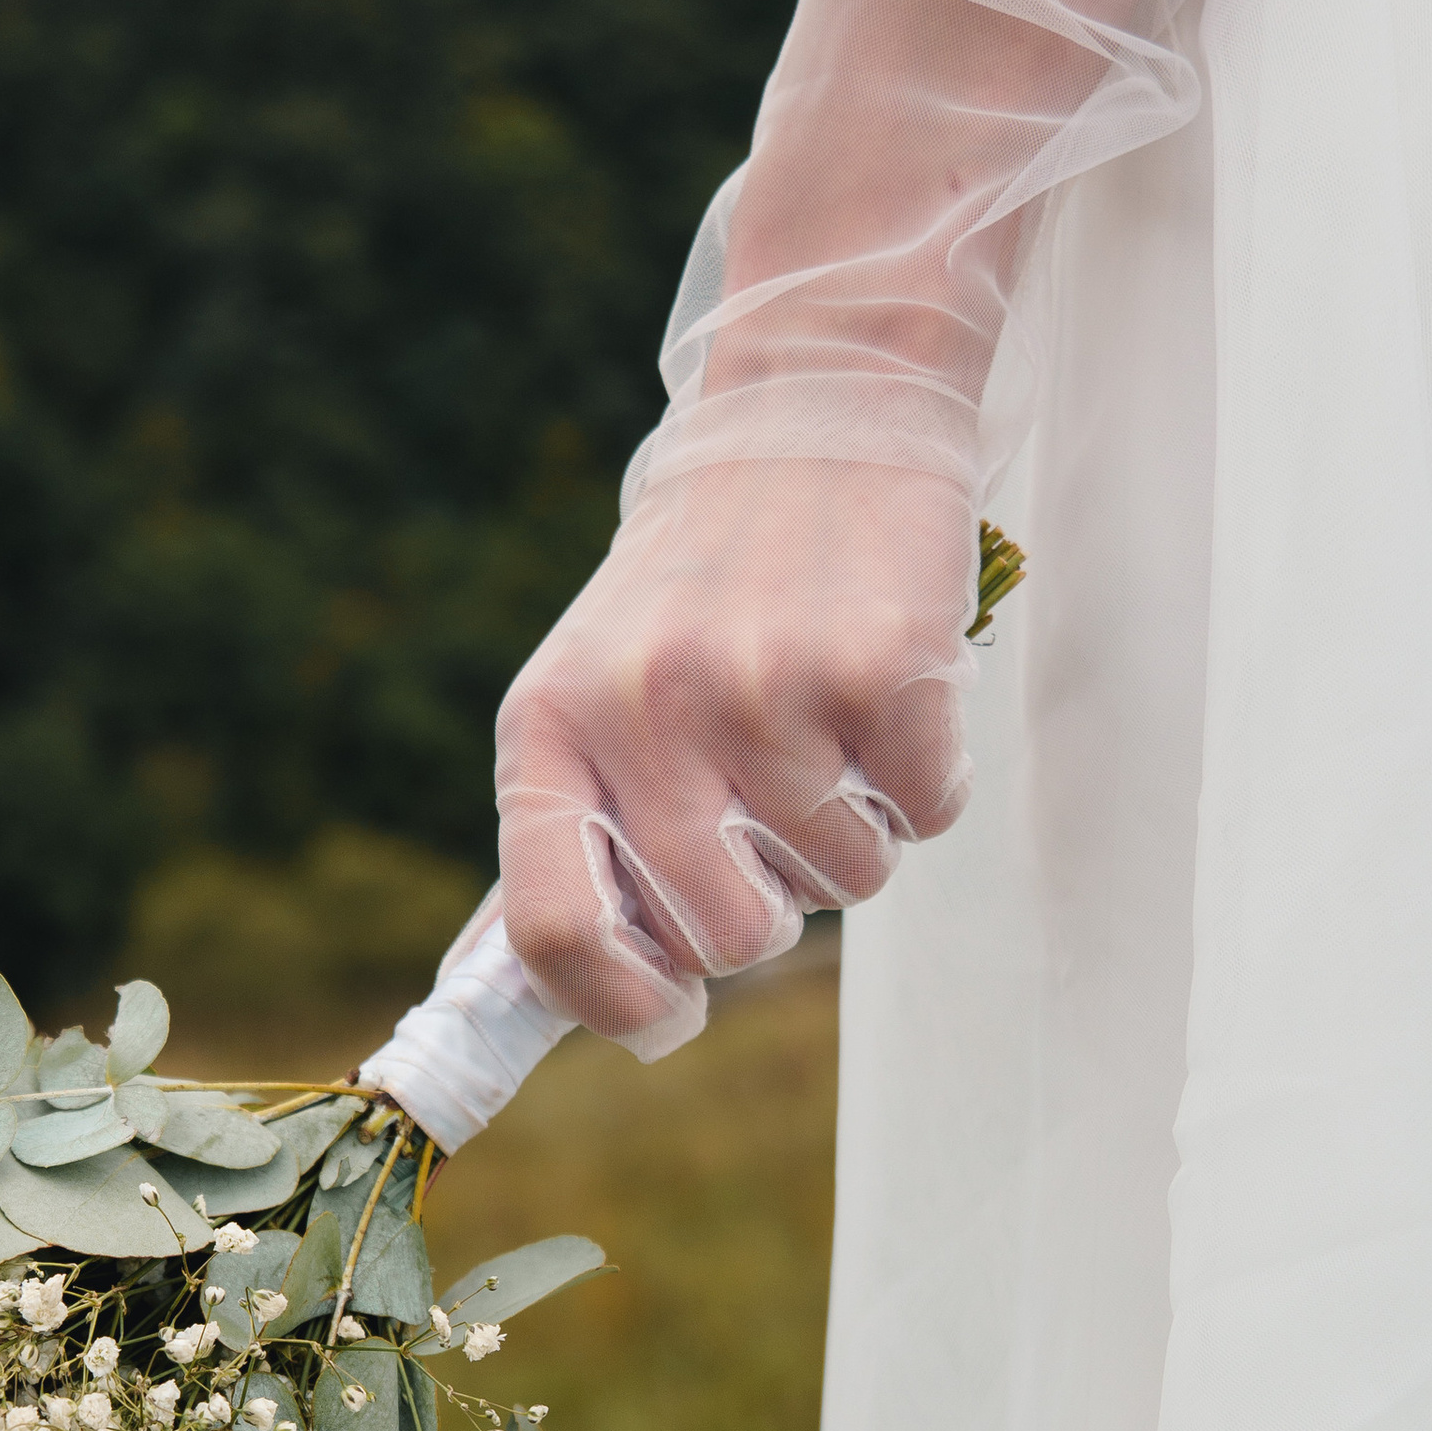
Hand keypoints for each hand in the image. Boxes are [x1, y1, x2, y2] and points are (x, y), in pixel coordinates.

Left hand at [495, 460, 977, 1050]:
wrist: (808, 417)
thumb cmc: (694, 591)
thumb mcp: (585, 693)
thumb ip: (562, 840)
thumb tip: (506, 998)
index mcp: (550, 730)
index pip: (551, 928)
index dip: (616, 1002)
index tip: (667, 1012)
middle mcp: (645, 714)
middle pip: (727, 937)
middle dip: (770, 907)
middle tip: (771, 814)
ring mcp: (765, 693)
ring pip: (844, 885)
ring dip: (851, 834)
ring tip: (825, 728)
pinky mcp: (880, 673)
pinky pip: (924, 818)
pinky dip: (922, 782)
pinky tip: (883, 697)